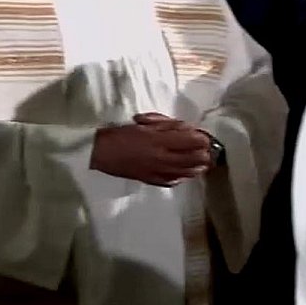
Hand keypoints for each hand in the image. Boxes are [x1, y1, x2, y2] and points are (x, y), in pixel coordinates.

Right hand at [90, 112, 213, 186]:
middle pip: (197, 159)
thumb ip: (168, 125)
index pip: (195, 141)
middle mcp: (164, 159)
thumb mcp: (145, 123)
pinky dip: (184, 175)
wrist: (101, 153)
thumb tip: (187, 129)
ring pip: (190, 172)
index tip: (201, 134)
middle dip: (204, 152)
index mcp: (161, 141)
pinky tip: (184, 170)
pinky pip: (176, 181)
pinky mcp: (154, 181)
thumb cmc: (121, 134)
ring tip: (199, 160)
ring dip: (198, 165)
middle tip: (203, 146)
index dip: (202, 137)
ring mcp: (160, 173)